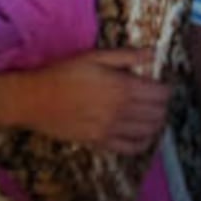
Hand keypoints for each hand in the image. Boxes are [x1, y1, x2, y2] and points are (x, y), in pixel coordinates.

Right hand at [9, 47, 171, 154]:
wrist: (34, 99)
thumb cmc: (63, 73)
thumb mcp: (94, 57)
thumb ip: (126, 56)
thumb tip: (153, 53)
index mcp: (122, 86)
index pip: (160, 93)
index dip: (166, 89)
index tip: (162, 85)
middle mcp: (120, 110)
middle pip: (157, 113)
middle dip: (162, 106)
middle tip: (157, 100)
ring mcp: (111, 129)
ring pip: (148, 131)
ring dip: (156, 123)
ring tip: (152, 115)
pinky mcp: (100, 142)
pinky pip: (131, 148)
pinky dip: (142, 143)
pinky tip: (141, 135)